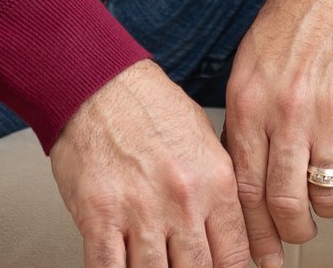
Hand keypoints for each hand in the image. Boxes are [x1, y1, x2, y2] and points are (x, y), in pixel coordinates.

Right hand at [50, 59, 250, 267]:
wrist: (99, 83)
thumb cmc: (148, 106)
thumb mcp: (204, 140)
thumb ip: (218, 188)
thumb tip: (229, 227)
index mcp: (215, 182)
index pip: (234, 254)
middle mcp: (183, 201)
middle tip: (184, 267)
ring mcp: (141, 211)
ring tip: (154, 266)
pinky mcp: (99, 216)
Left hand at [221, 0, 332, 266]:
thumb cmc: (291, 28)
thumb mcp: (247, 72)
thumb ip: (243, 127)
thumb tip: (239, 188)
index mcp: (250, 105)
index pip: (245, 190)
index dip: (255, 233)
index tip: (261, 255)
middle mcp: (287, 112)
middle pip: (287, 204)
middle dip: (293, 232)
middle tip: (300, 231)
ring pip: (331, 199)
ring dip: (332, 208)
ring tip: (331, 192)